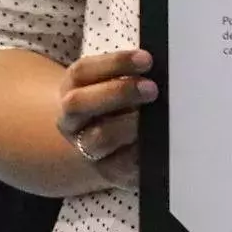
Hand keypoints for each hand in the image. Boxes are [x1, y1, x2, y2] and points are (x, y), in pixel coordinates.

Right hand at [57, 50, 155, 189]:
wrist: (96, 141)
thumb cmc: (114, 101)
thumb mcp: (113, 82)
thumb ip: (131, 74)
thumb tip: (160, 69)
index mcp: (72, 88)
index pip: (83, 71)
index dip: (115, 63)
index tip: (147, 60)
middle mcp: (71, 119)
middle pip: (79, 103)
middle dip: (118, 93)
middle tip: (152, 89)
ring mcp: (84, 147)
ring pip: (99, 137)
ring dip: (130, 125)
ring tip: (156, 117)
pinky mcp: (106, 171)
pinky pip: (121, 166)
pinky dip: (141, 153)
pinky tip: (158, 143)